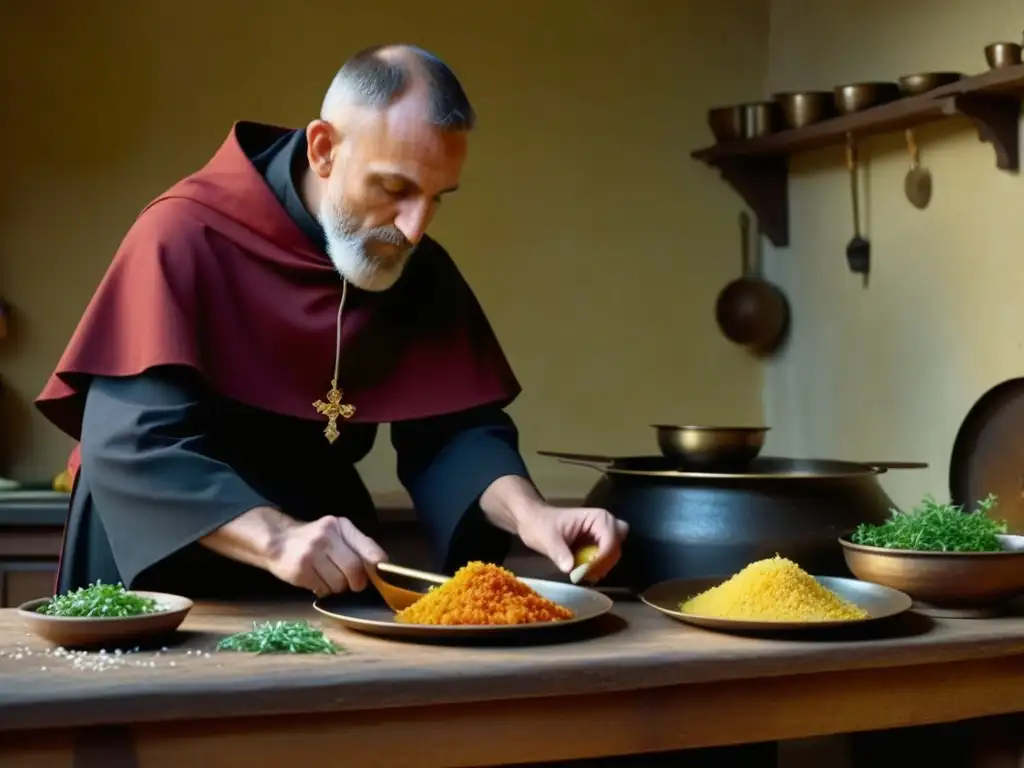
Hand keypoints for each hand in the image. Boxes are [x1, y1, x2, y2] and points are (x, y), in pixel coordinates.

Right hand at [268, 516, 386, 596]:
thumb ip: (357, 547)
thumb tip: (379, 570)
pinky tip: (317, 580)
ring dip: (338, 588)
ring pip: (339, 583)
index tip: (380, 577)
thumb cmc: (314, 541)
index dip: (377, 568)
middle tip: (353, 585)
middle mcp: (327, 536)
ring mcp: (312, 552)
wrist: (277, 539)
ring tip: (329, 579)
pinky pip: (323, 589)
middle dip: (358, 582)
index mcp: (341, 526)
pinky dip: (324, 590)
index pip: (369, 549)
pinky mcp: (300, 569)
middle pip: (355, 569)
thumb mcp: (336, 534)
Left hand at [514, 503, 628, 581]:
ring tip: (586, 573)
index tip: (587, 571)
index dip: (602, 557)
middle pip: (617, 544)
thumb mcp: (547, 539)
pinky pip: (606, 556)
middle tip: (590, 572)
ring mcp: (601, 533)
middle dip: (606, 560)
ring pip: (614, 551)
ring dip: (603, 564)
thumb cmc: (540, 524)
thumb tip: (569, 569)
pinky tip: (585, 572)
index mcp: (596, 517)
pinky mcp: (596, 542)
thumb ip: (559, 553)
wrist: (532, 521)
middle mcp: (604, 523)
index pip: (610, 539)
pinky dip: (599, 565)